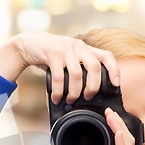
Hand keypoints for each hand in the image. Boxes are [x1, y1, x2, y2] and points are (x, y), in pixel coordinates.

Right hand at [0, 32, 119, 103]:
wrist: (28, 44)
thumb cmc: (51, 55)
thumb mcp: (69, 58)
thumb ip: (80, 67)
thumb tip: (92, 91)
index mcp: (85, 48)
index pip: (107, 56)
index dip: (114, 70)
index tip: (116, 85)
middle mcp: (78, 47)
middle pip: (95, 67)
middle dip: (93, 87)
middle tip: (88, 97)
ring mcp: (65, 49)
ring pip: (77, 74)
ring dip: (74, 92)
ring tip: (70, 100)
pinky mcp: (52, 53)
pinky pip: (59, 77)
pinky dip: (58, 91)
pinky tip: (57, 98)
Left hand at [53, 108, 144, 144]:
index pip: (115, 144)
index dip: (113, 129)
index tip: (105, 117)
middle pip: (122, 139)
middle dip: (117, 123)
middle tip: (109, 110)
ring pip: (125, 144)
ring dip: (119, 128)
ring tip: (112, 115)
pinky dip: (122, 144)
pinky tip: (119, 133)